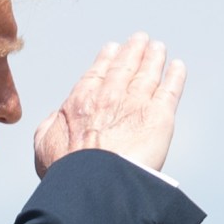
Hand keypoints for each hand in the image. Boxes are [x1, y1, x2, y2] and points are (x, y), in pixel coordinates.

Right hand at [33, 33, 185, 177]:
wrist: (95, 183)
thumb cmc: (69, 171)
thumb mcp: (45, 145)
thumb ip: (51, 126)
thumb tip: (56, 118)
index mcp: (82, 101)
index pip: (98, 72)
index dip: (107, 58)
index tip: (113, 48)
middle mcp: (110, 96)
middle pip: (125, 66)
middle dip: (133, 50)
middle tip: (140, 39)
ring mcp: (136, 103)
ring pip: (148, 72)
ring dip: (154, 57)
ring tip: (158, 48)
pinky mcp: (160, 116)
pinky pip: (170, 89)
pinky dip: (175, 76)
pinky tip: (178, 67)